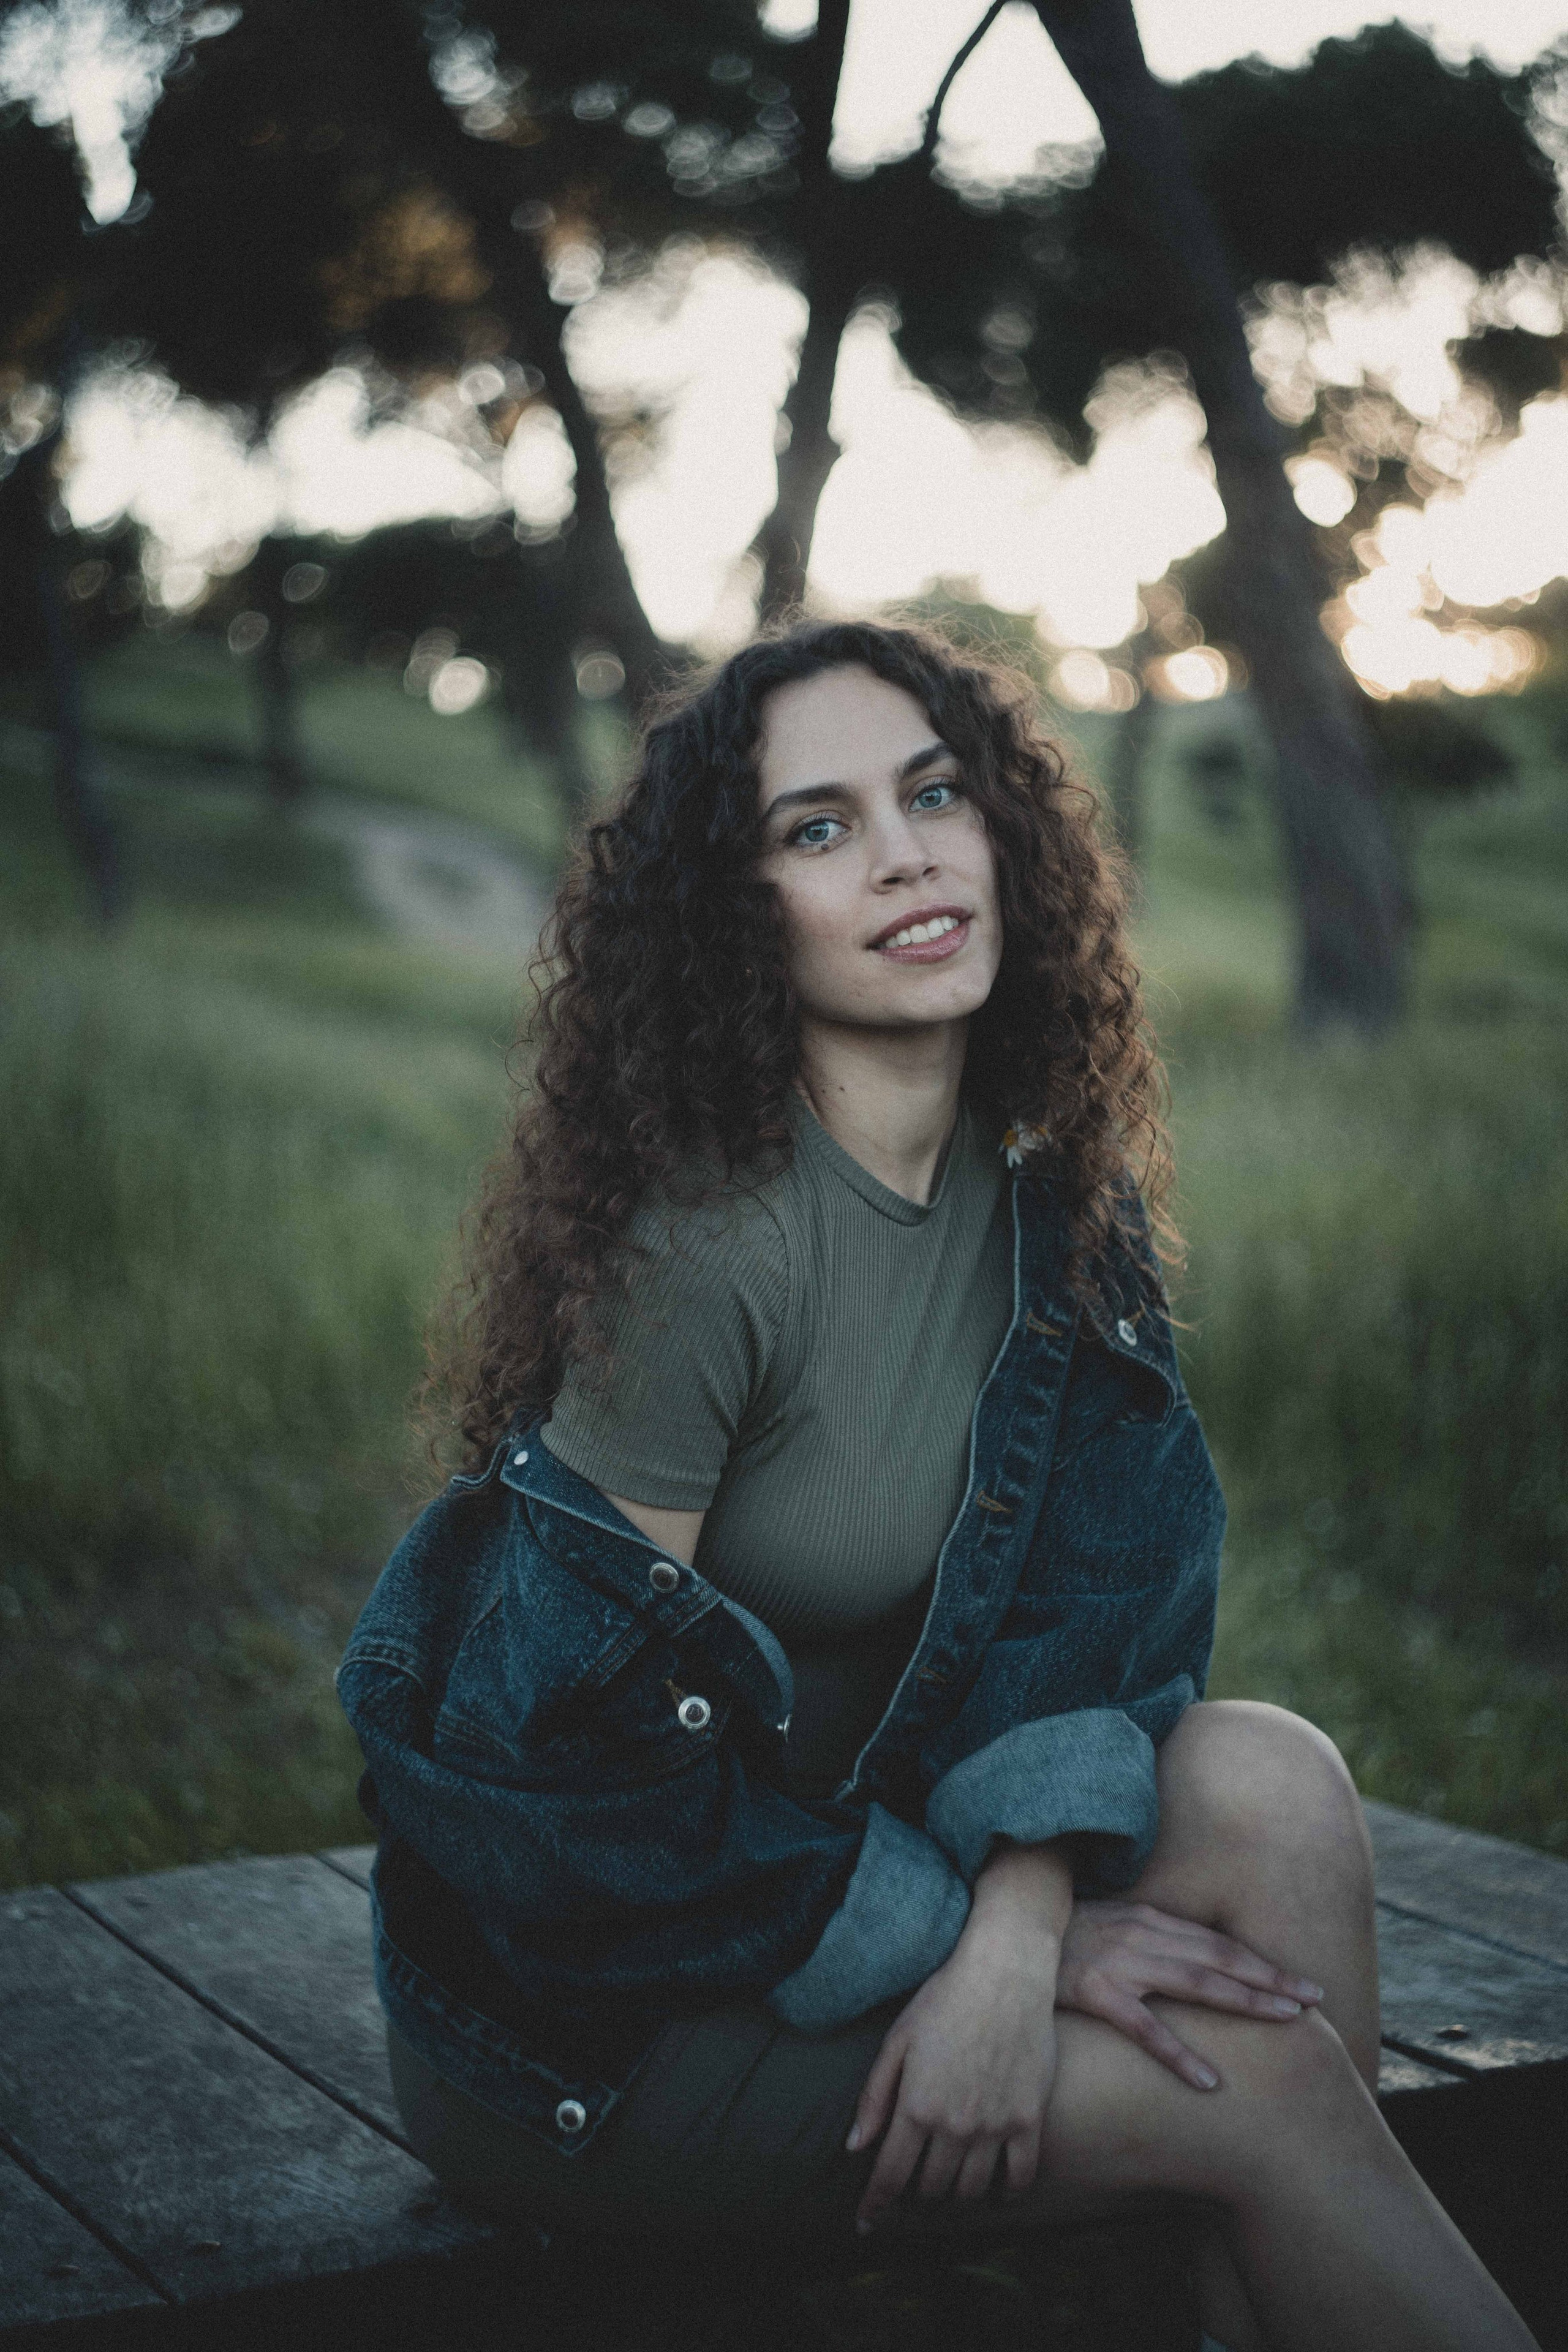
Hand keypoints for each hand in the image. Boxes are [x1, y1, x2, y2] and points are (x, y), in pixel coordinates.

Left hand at [846, 1905, 1059, 2233]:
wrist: (1005, 1972)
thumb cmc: (945, 1998)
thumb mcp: (897, 2040)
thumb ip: (875, 2096)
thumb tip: (855, 2147)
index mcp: (916, 2106)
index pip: (890, 2175)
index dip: (875, 2205)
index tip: (865, 2223)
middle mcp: (955, 2125)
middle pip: (930, 2187)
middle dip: (915, 2193)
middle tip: (912, 2182)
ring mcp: (995, 2126)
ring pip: (971, 2189)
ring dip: (955, 2194)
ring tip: (949, 2182)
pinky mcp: (1029, 2120)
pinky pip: (1020, 2177)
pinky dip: (1006, 2192)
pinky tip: (996, 2190)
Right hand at [1056, 1898, 1323, 2089]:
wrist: (1006, 1932)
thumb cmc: (1059, 1937)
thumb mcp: (1110, 1928)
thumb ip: (1148, 1941)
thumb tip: (1190, 1963)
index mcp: (1148, 1921)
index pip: (1217, 1943)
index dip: (1261, 1962)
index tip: (1301, 1983)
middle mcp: (1142, 1936)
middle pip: (1219, 1959)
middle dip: (1270, 1979)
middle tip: (1313, 1999)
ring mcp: (1119, 1963)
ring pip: (1195, 1983)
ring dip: (1244, 2000)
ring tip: (1284, 2020)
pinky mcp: (1094, 1992)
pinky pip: (1145, 2028)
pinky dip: (1180, 2054)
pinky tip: (1209, 2081)